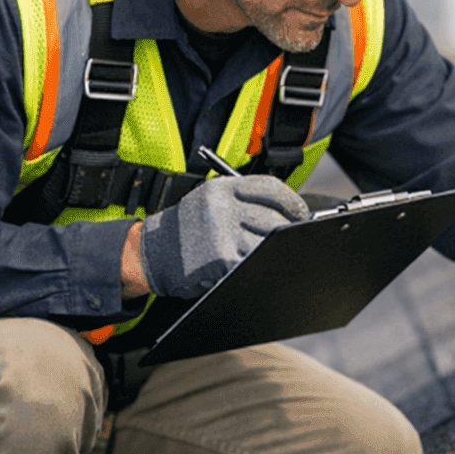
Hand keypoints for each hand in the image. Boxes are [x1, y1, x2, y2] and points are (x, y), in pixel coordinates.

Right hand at [138, 175, 309, 298]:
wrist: (154, 252)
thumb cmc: (187, 228)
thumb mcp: (210, 200)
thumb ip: (244, 200)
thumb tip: (287, 211)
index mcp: (222, 188)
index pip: (271, 188)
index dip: (292, 202)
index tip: (300, 212)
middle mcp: (223, 208)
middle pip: (274, 219)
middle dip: (286, 230)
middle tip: (290, 237)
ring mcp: (222, 234)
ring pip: (267, 243)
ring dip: (271, 250)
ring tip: (266, 252)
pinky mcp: (222, 259)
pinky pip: (253, 262)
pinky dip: (257, 264)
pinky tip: (252, 263)